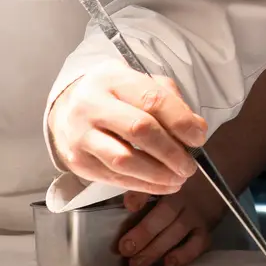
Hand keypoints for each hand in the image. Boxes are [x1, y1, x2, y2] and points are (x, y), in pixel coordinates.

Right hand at [48, 64, 206, 194]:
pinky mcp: (77, 162)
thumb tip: (196, 127)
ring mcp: (81, 135)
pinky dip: (143, 185)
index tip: (199, 137)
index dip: (181, 121)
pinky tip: (161, 185)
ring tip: (178, 178)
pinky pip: (114, 178)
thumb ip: (169, 100)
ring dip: (158, 174)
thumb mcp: (139, 84)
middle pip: (139, 129)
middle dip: (171, 151)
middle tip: (189, 165)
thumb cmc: (113, 96)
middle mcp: (92, 105)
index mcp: (113, 79)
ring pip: (124, 160)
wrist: (66, 110)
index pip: (152, 99)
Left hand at [116, 172, 223, 265]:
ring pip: (178, 230)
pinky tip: (169, 262)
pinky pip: (198, 243)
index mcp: (171, 181)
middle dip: (144, 232)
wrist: (217, 178)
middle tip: (126, 248)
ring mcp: (198, 213)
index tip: (129, 207)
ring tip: (137, 263)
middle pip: (166, 212)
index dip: (140, 196)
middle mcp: (186, 195)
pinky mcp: (207, 228)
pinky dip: (184, 254)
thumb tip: (128, 205)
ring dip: (156, 248)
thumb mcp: (166, 179)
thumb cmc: (184, 181)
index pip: (154, 186)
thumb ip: (145, 190)